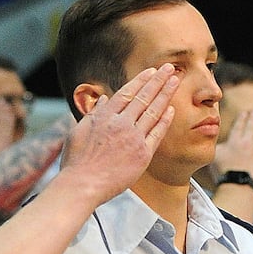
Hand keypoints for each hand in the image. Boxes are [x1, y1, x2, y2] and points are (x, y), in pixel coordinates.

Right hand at [56, 65, 177, 204]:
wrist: (82, 185)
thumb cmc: (76, 162)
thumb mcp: (78, 131)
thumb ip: (93, 114)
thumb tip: (104, 100)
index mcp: (104, 116)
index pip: (127, 92)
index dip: (141, 80)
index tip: (152, 71)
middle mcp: (120, 123)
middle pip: (143, 97)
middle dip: (158, 80)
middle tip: (170, 68)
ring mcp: (133, 137)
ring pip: (153, 110)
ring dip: (166, 94)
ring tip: (176, 81)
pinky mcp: (142, 154)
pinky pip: (157, 133)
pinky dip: (165, 119)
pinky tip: (172, 108)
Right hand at [211, 110, 252, 186]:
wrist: (238, 185)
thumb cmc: (224, 172)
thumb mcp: (215, 157)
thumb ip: (217, 146)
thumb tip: (212, 140)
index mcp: (234, 141)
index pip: (239, 126)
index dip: (243, 118)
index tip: (245, 112)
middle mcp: (247, 142)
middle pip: (252, 126)